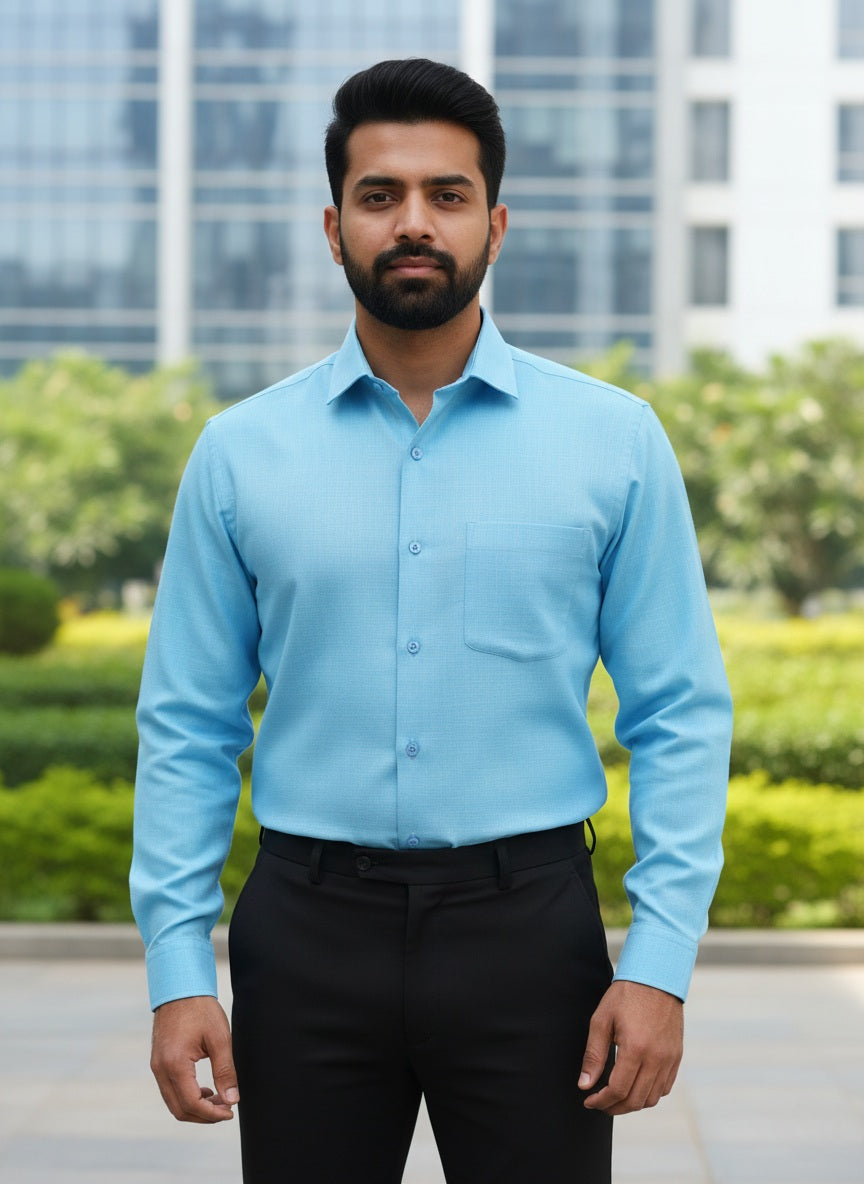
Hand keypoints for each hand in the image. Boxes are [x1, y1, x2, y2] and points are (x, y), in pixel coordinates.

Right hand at [150, 995, 238, 1122]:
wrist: (180, 988)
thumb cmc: (200, 1009)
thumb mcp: (219, 1038)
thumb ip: (225, 1071)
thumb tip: (232, 1099)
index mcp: (175, 1064)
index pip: (191, 1103)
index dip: (212, 1114)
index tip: (230, 1112)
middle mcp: (161, 1069)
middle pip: (179, 1109)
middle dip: (204, 1116)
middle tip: (226, 1109)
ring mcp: (156, 1066)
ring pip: (173, 1102)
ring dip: (195, 1108)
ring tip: (218, 1100)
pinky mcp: (158, 1062)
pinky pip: (169, 1090)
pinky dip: (186, 1097)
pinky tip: (204, 1090)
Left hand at [578, 980, 682, 1114]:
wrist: (656, 977)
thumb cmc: (625, 996)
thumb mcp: (602, 1020)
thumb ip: (593, 1056)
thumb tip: (584, 1084)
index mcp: (635, 1048)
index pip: (618, 1090)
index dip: (601, 1101)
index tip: (588, 1101)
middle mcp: (656, 1058)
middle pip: (635, 1100)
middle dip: (614, 1107)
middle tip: (600, 1103)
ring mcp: (669, 1059)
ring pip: (652, 1098)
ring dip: (632, 1104)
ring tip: (615, 1097)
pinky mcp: (677, 1056)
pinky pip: (665, 1087)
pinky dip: (649, 1094)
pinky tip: (635, 1086)